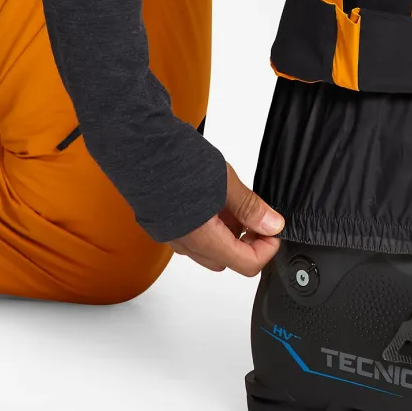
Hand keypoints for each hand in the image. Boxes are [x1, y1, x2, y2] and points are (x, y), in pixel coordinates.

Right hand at [169, 163, 283, 275]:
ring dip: (226, 233)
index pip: (247, 265)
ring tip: (232, 203)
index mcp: (203, 239)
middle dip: (247, 242)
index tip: (273, 228)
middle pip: (227, 260)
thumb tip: (272, 225)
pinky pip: (190, 235)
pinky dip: (207, 225)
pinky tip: (212, 201)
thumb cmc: (176, 161)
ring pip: (208, 249)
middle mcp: (184, 244)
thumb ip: (250, 208)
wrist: (138, 145)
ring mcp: (169, 234)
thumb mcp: (226, 182)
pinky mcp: (160, 223)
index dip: (267, 248)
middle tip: (256, 215)